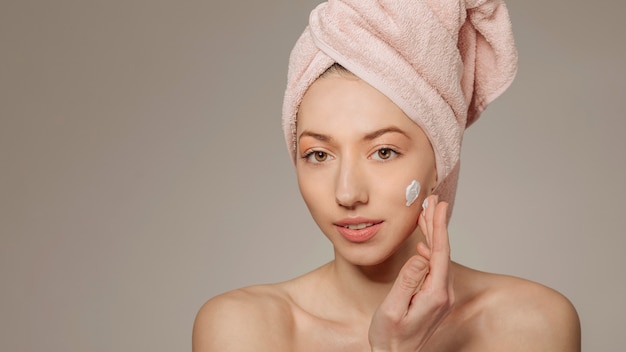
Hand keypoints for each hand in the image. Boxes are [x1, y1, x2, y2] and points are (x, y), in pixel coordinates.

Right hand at [368, 195, 454, 350]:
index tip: (437, 207)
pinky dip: (432, 251)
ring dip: (434, 235)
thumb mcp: (393, 309)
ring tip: (426, 216)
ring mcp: (441, 298)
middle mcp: (443, 295)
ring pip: (441, 259)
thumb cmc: (389, 338)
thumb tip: (421, 256)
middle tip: (432, 202)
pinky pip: (437, 268)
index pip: (440, 253)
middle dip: (437, 225)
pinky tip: (425, 245)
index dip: (438, 226)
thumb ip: (407, 281)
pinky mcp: (436, 300)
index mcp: (435, 295)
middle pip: (443, 252)